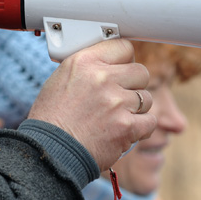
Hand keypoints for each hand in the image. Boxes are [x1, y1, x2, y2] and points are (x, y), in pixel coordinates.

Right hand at [27, 39, 156, 169]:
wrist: (50, 152)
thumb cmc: (52, 119)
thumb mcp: (61, 80)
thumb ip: (88, 68)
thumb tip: (110, 65)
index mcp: (84, 62)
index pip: (123, 47)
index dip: (125, 61)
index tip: (122, 70)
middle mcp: (101, 78)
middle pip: (140, 72)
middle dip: (134, 85)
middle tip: (121, 97)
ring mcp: (116, 102)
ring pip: (147, 98)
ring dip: (137, 109)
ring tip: (117, 118)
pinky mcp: (127, 126)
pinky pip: (150, 121)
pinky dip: (141, 128)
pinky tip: (125, 131)